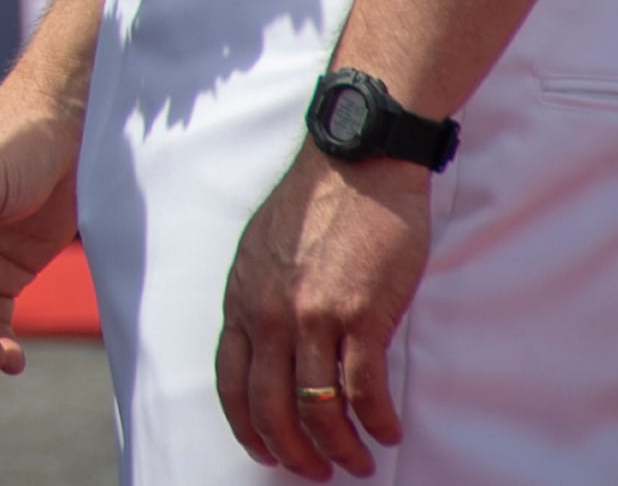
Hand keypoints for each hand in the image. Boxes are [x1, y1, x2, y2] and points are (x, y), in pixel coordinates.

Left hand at [215, 146, 430, 478]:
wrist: (358, 163)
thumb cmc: (315, 203)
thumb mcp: (262, 251)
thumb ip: (259, 298)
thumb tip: (264, 343)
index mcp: (241, 300)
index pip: (230, 382)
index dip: (246, 426)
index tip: (265, 450)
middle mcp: (269, 314)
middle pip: (271, 407)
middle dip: (292, 451)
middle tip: (315, 469)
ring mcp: (314, 316)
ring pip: (318, 407)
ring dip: (340, 446)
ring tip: (358, 460)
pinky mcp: (361, 314)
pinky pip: (364, 388)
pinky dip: (376, 420)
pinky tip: (387, 429)